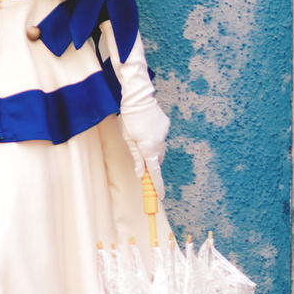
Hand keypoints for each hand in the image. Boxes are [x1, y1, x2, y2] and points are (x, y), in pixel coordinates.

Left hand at [115, 53, 169, 183]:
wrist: (139, 97)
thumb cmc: (130, 118)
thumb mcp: (128, 139)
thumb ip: (136, 157)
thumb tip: (140, 173)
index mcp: (148, 148)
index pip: (154, 172)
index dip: (157, 185)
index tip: (160, 196)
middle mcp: (159, 143)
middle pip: (156, 160)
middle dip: (150, 163)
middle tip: (141, 159)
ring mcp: (164, 134)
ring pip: (159, 148)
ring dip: (151, 149)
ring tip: (140, 136)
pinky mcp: (166, 126)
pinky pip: (160, 137)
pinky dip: (154, 138)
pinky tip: (146, 127)